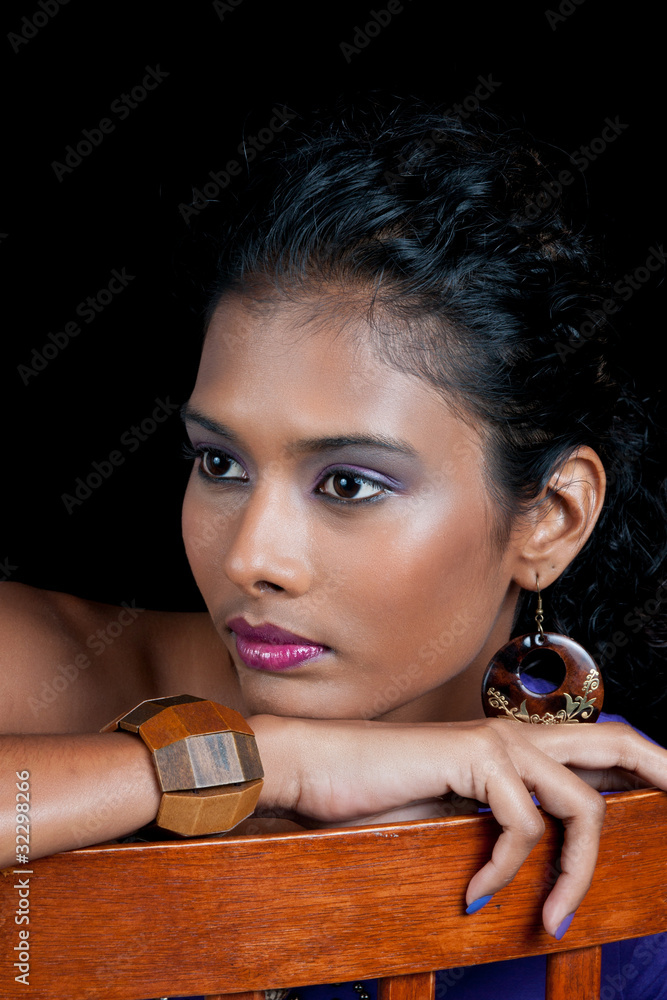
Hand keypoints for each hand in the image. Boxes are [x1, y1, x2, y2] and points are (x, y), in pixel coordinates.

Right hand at [250, 713, 666, 936]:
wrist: (320, 767)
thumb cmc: (379, 789)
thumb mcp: (455, 808)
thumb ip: (501, 814)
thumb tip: (547, 846)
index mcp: (516, 742)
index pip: (598, 744)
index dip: (644, 762)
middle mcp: (517, 733)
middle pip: (618, 742)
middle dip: (664, 771)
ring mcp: (500, 742)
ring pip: (581, 807)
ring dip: (575, 875)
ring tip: (553, 921)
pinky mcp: (476, 759)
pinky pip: (522, 828)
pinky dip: (505, 872)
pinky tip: (475, 893)